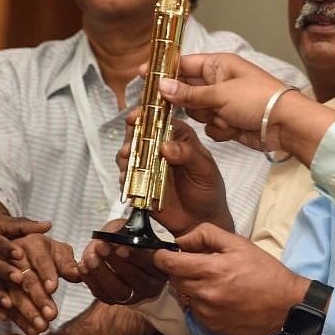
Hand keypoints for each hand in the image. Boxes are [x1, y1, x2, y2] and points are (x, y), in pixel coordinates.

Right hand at [2, 233, 81, 331]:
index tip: (53, 289)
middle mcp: (13, 256)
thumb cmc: (42, 253)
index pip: (41, 260)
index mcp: (33, 243)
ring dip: (24, 312)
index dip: (47, 274)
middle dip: (39, 299)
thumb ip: (67, 263)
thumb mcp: (57, 252)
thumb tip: (78, 274)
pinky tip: (10, 323)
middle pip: (27, 279)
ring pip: (12, 292)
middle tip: (51, 316)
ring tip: (39, 328)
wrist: (12, 250)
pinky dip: (2, 311)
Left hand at [78, 219, 167, 304]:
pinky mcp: (116, 300)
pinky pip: (103, 295)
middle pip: (136, 279)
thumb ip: (123, 232)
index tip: (120, 247)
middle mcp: (151, 284)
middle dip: (115, 263)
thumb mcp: (128, 229)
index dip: (136, 256)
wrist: (118, 252)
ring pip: (119, 291)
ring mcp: (134, 295)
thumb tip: (114, 240)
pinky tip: (82, 267)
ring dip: (101, 274)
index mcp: (160, 265)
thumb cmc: (126, 238)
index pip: (151, 262)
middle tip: (101, 247)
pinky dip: (91, 282)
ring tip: (88, 258)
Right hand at [116, 123, 234, 235]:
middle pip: (138, 134)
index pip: (160, 118)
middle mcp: (162, 147)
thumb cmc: (209, 191)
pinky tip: (129, 184)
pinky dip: (125, 179)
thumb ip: (188, 155)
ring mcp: (149, 165)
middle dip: (130, 139)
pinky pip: (126, 177)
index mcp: (180, 137)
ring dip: (126, 160)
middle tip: (129, 151)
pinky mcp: (141, 183)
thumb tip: (165, 146)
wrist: (202, 220)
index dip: (145, 114)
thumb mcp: (206, 170)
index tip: (134, 117)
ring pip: (129, 154)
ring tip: (130, 169)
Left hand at [152, 222, 308, 334]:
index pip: (170, 264)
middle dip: (178, 270)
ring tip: (210, 281)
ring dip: (190, 286)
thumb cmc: (264, 270)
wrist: (286, 305)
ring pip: (183, 296)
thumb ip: (207, 235)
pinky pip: (195, 311)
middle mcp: (205, 294)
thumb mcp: (239, 243)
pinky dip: (200, 302)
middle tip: (194, 264)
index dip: (161, 256)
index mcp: (211, 270)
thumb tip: (182, 240)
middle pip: (174, 280)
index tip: (162, 253)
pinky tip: (218, 297)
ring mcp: (207, 313)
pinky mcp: (212, 327)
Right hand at [158, 54, 334, 165]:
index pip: (184, 64)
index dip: (163, 70)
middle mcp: (219, 82)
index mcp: (219, 65)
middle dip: (186, 102)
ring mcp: (223, 103)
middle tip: (170, 108)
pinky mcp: (228, 122)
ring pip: (197, 112)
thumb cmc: (258, 100)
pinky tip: (234, 128)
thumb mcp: (220, 94)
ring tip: (227, 117)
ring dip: (209, 118)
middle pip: (186, 91)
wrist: (285, 126)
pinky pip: (210, 127)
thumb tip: (161, 85)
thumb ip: (188, 92)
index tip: (142, 74)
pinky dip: (220, 130)